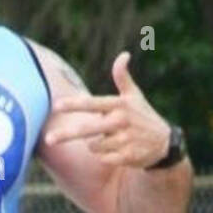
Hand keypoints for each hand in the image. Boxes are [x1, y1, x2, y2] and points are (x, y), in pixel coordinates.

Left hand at [44, 51, 170, 167]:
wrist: (164, 143)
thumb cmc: (143, 116)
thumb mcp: (135, 96)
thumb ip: (123, 77)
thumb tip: (124, 54)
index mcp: (119, 105)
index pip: (92, 103)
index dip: (74, 104)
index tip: (56, 106)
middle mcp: (121, 121)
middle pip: (87, 129)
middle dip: (66, 134)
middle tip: (48, 139)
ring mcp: (124, 140)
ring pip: (93, 146)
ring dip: (94, 145)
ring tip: (108, 140)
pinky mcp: (127, 157)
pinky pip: (103, 158)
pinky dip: (103, 156)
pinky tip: (114, 152)